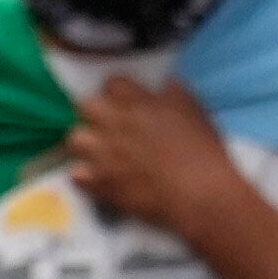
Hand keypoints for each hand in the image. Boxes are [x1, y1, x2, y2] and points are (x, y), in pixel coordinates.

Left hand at [60, 67, 245, 239]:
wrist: (200, 194)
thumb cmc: (202, 152)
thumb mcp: (194, 111)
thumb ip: (174, 94)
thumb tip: (164, 84)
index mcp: (139, 104)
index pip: (111, 84)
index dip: (116, 94)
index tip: (123, 103)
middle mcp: (117, 124)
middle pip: (85, 106)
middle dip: (94, 114)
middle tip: (107, 127)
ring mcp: (106, 155)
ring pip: (74, 139)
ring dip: (85, 145)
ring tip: (99, 154)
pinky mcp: (102, 184)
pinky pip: (75, 175)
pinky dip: (85, 178)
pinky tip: (98, 179)